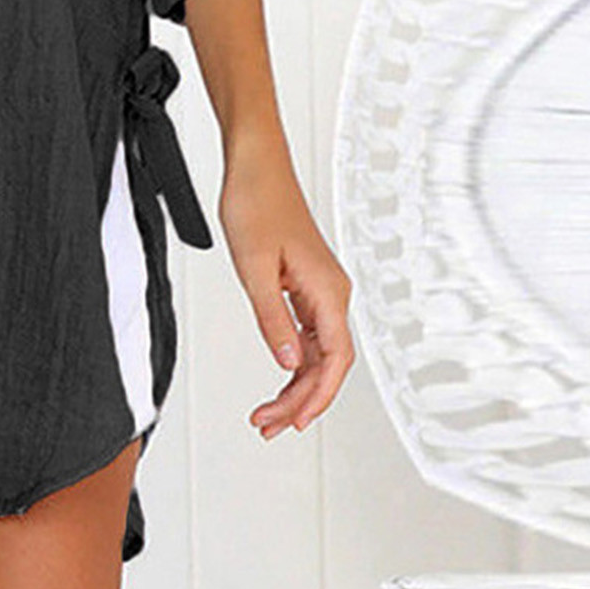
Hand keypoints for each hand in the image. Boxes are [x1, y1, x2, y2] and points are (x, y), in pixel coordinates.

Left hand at [219, 144, 355, 440]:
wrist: (255, 164)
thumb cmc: (256, 202)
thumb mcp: (254, 267)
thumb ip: (272, 319)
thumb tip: (287, 362)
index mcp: (328, 291)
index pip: (334, 360)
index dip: (317, 397)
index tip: (295, 422)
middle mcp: (331, 292)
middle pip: (326, 363)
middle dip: (300, 399)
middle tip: (268, 424)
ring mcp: (319, 289)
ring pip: (315, 352)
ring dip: (294, 384)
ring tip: (268, 413)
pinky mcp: (303, 283)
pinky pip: (305, 333)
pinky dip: (291, 359)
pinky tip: (278, 376)